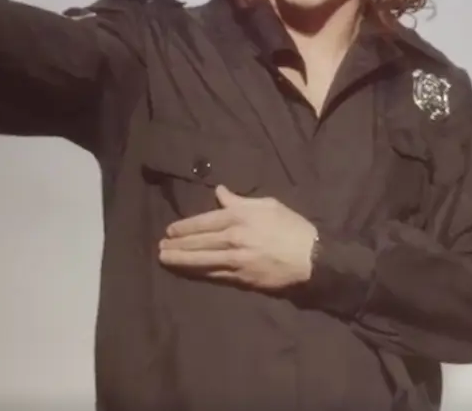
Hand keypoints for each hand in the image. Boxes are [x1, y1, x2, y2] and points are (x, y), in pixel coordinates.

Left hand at [158, 185, 317, 289]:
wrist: (312, 258)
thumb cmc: (292, 227)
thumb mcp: (268, 205)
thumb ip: (240, 200)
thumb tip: (220, 192)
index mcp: (240, 216)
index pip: (204, 221)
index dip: (184, 227)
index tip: (170, 230)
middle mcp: (234, 237)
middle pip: (199, 241)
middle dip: (177, 244)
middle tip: (160, 246)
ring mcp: (236, 260)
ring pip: (202, 260)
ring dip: (181, 260)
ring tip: (164, 259)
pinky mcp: (242, 278)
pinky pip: (215, 275)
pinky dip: (199, 273)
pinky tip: (188, 272)